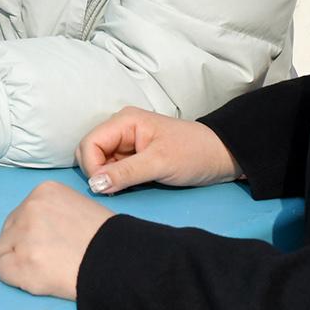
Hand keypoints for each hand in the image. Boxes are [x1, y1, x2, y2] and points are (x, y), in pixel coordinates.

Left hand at [0, 180, 114, 300]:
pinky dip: (18, 280)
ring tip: (51, 270)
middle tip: (50, 261)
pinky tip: (42, 280)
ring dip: (21, 264)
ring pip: (4, 252)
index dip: (34, 234)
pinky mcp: (21, 263)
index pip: (22, 214)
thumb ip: (53, 212)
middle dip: (23, 247)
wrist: (121, 262)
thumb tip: (37, 230)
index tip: (52, 246)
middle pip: (9, 231)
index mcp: (44, 191)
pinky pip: (3, 272)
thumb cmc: (107, 239)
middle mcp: (29, 208)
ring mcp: (23, 235)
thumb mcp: (79, 207)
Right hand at [78, 108, 239, 194]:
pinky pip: (112, 169)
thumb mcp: (159, 164)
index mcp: (124, 121)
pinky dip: (117, 180)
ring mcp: (126, 143)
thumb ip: (125, 173)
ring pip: (99, 163)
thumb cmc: (193, 153)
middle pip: (89, 152)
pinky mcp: (132, 156)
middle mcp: (120, 129)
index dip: (92, 167)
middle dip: (98, 173)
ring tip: (130, 186)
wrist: (220, 157)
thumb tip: (94, 185)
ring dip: (108, 178)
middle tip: (119, 188)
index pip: (89, 143)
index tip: (107, 188)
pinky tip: (132, 185)